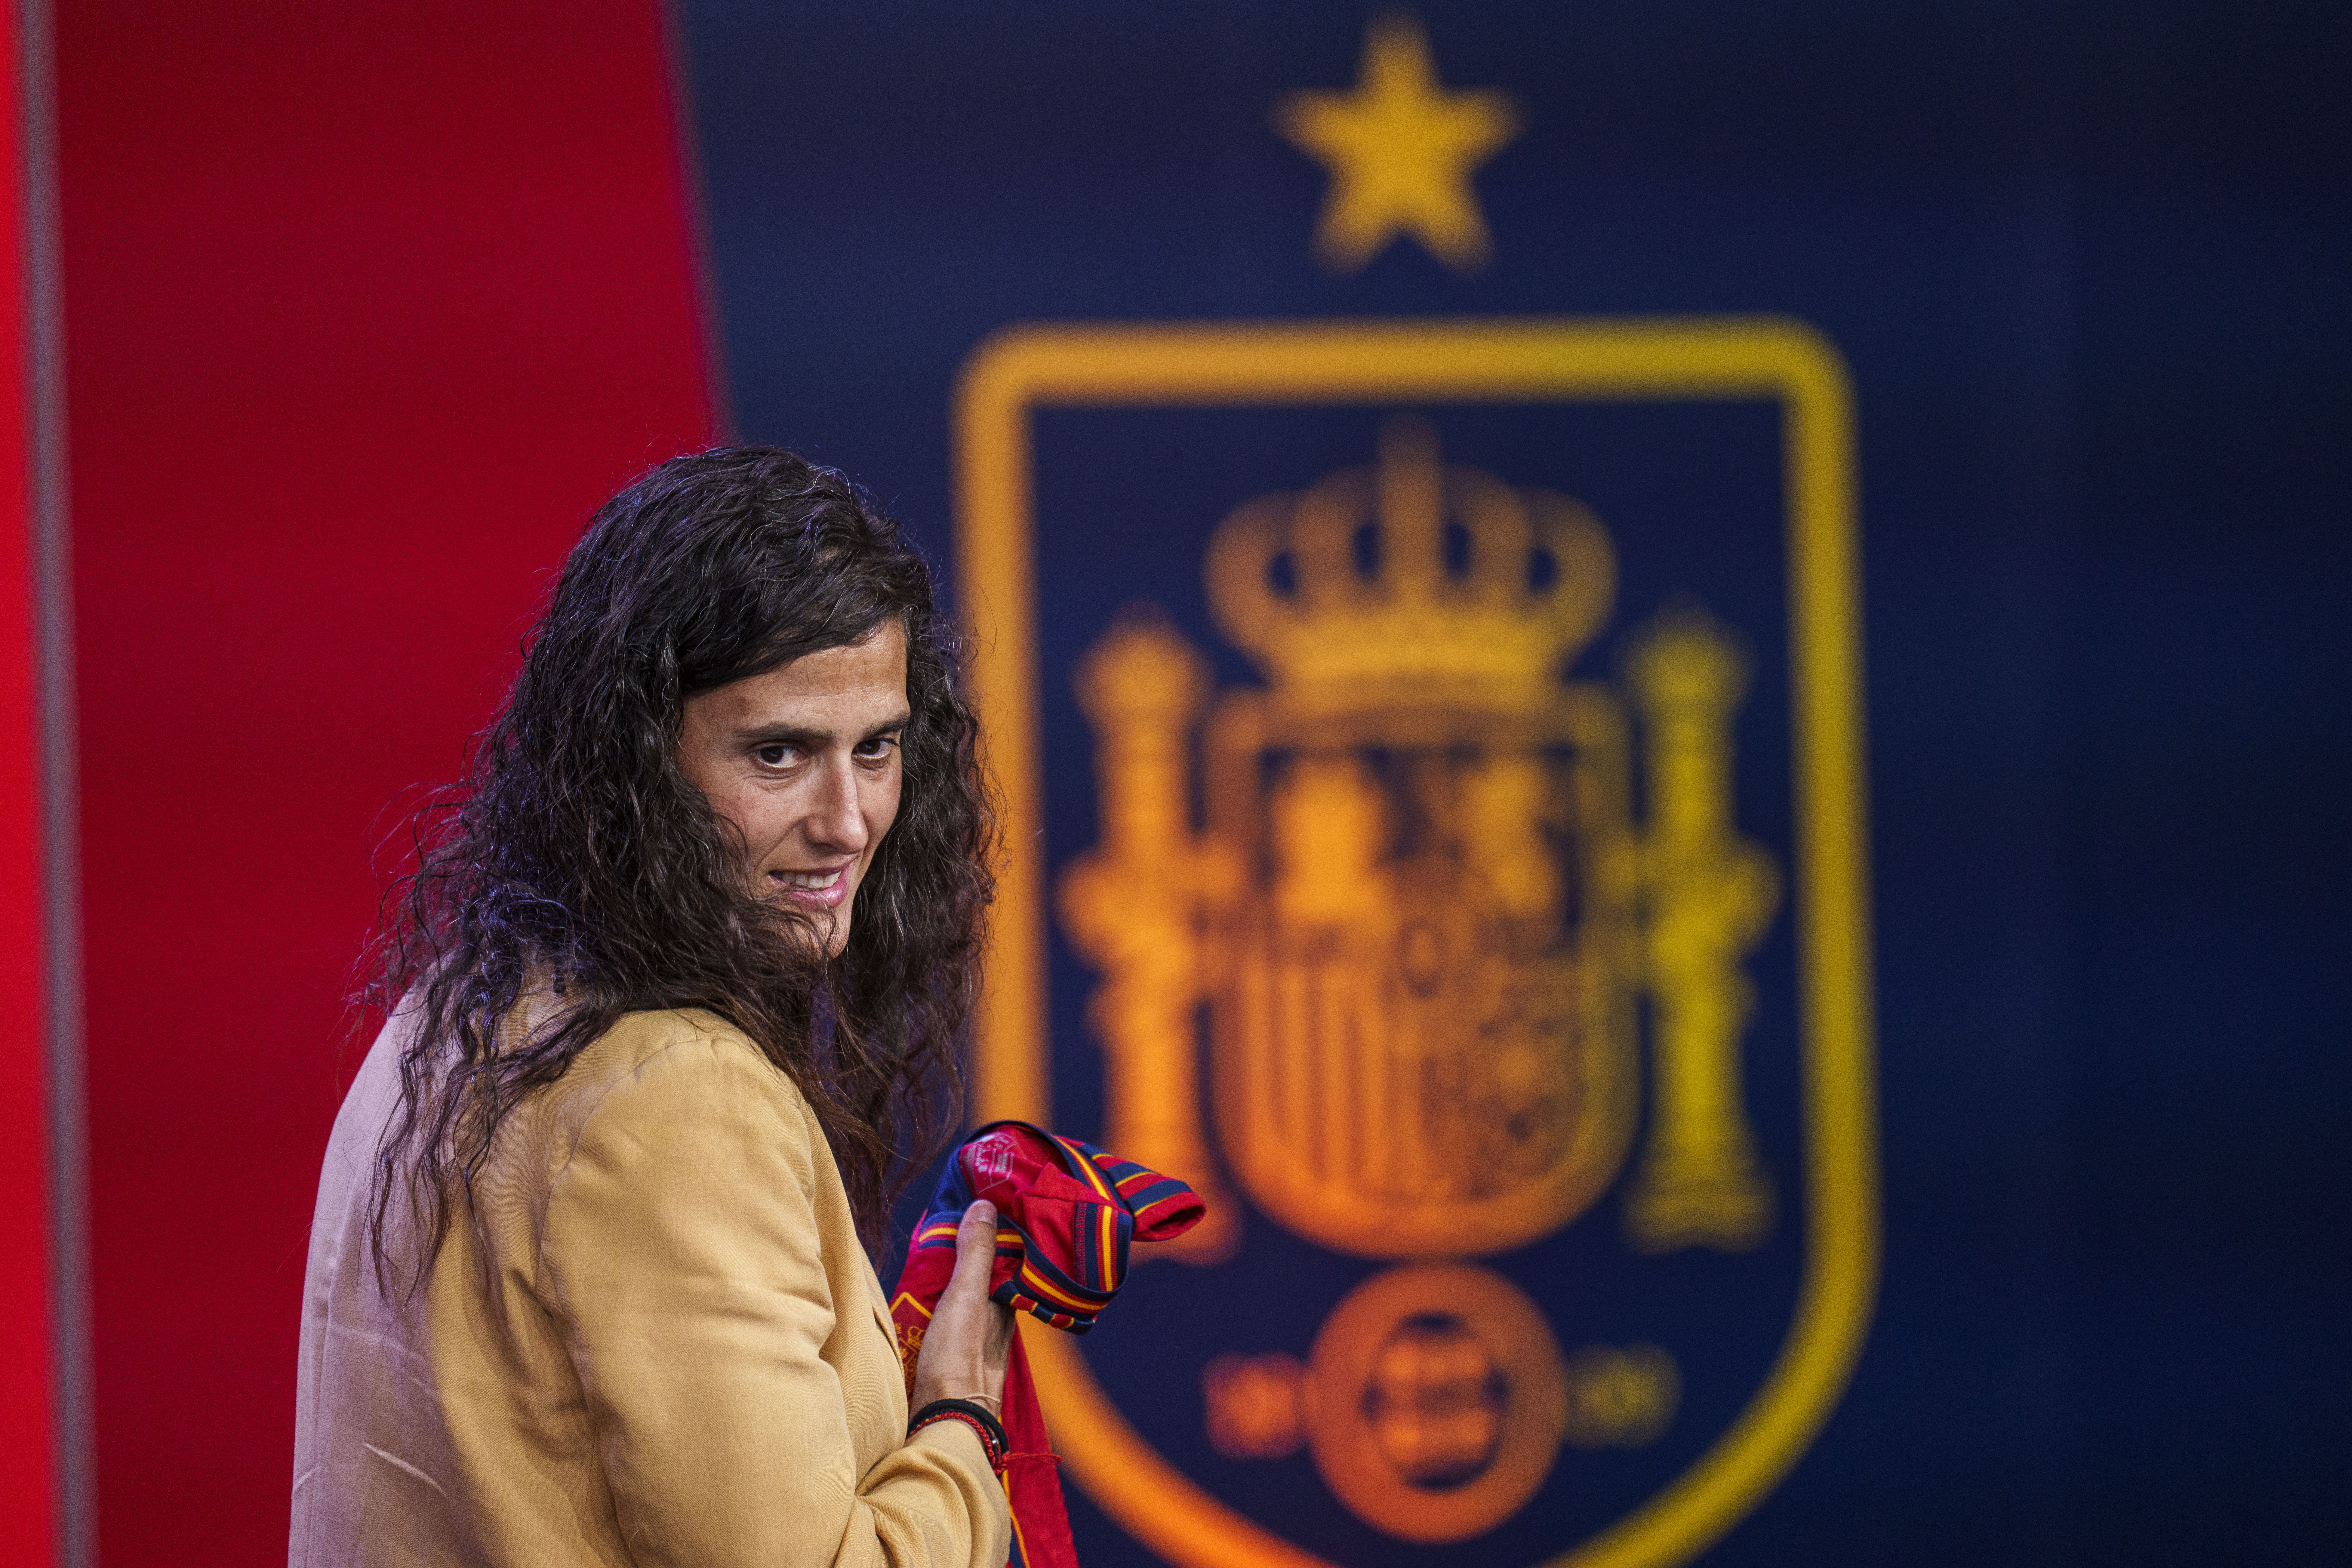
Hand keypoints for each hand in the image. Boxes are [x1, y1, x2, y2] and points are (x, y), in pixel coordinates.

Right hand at [910, 1200, 1012, 1412]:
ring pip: (967, 1293)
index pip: (1004, 1254)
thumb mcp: (967, 1296)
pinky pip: (951, 1312)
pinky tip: (925, 1291)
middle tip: (944, 1222)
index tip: (973, 1203)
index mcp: (1008, 1301)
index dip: (990, 1229)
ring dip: (951, 1273)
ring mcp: (977, 1336)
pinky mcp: (956, 1351)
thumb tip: (985, 1206)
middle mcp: (998, 1317)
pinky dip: (941, 1296)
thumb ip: (976, 1253)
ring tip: (930, 1248)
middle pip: (983, 1273)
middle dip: (967, 1249)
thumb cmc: (959, 1358)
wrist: (945, 1418)